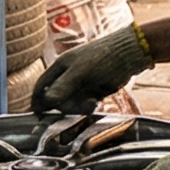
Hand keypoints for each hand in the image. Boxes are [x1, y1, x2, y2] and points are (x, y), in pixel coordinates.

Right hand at [31, 25, 153, 113]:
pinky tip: (97, 102)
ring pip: (71, 103)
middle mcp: (68, 75)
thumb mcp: (81, 72)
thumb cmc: (104, 57)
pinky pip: (84, 104)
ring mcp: (81, 83)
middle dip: (67, 106)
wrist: (131, 54)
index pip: (41, 86)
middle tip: (81, 106)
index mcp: (61, 66)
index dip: (38, 101)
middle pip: (56, 99)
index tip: (38, 115)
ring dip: (79, 107)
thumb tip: (46, 101)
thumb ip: (63, 86)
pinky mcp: (93, 90)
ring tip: (93, 102)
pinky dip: (88, 107)